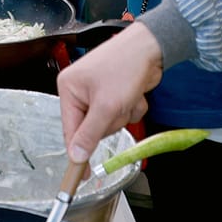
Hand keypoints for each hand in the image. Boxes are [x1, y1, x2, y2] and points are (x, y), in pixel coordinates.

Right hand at [58, 23, 163, 161]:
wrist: (152, 47)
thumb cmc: (124, 66)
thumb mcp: (106, 106)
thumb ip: (89, 134)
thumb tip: (75, 155)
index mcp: (69, 89)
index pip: (70, 129)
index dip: (78, 151)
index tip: (81, 175)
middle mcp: (81, 90)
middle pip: (92, 129)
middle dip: (111, 122)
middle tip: (118, 106)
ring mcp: (99, 91)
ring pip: (110, 123)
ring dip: (123, 115)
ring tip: (128, 96)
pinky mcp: (115, 92)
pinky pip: (122, 114)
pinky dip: (132, 108)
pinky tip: (135, 93)